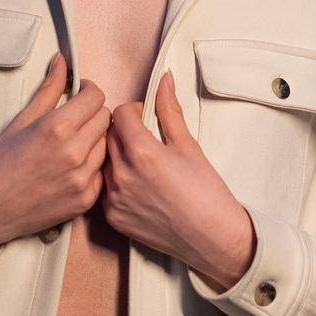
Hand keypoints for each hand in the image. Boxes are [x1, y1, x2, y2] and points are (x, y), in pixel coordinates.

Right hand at [0, 51, 109, 254]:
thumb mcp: (21, 120)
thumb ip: (49, 88)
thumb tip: (61, 61)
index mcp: (57, 128)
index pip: (96, 97)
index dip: (87, 91)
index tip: (78, 94)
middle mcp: (75, 153)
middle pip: (105, 118)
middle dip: (92, 113)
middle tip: (74, 118)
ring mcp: (82, 179)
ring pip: (106, 145)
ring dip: (94, 139)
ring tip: (71, 143)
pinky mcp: (85, 200)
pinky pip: (102, 172)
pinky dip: (91, 166)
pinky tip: (71, 166)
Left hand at [100, 68, 255, 291]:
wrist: (212, 237)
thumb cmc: (206, 191)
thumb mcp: (189, 145)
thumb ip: (169, 110)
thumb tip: (164, 78)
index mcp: (142, 152)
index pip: (120, 114)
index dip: (134, 111)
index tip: (147, 118)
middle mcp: (122, 175)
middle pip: (108, 135)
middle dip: (123, 130)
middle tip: (145, 137)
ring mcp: (114, 198)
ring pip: (104, 160)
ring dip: (117, 154)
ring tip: (142, 162)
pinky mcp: (113, 217)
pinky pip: (105, 187)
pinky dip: (116, 180)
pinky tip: (138, 185)